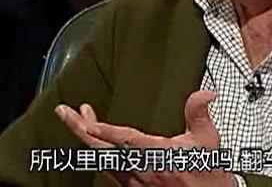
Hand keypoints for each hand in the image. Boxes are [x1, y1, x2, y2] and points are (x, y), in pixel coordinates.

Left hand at [56, 90, 233, 185]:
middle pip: (100, 149)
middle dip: (80, 129)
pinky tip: (96, 147)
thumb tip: (204, 93)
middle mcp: (139, 169)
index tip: (85, 118)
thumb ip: (198, 113)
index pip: (123, 139)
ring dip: (87, 140)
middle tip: (64, 112)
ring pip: (101, 160)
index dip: (104, 129)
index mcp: (155, 154)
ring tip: (78, 121)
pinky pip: (108, 172)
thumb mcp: (207, 140)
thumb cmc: (206, 174)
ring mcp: (133, 181)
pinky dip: (98, 156)